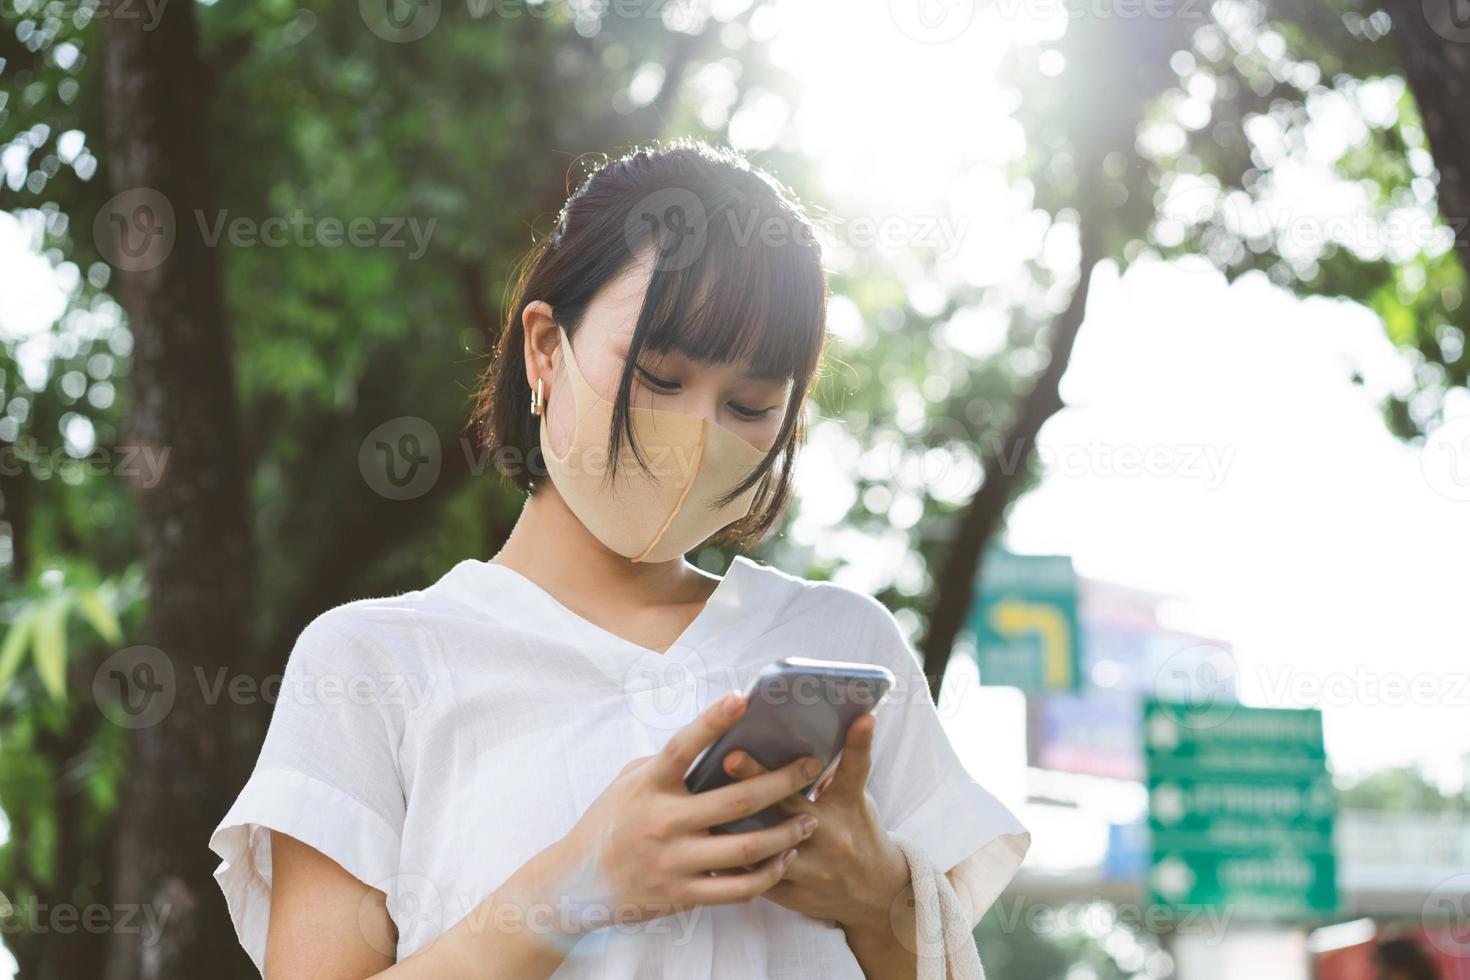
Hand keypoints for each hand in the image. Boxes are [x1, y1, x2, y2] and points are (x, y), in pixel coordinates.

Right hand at [544, 691, 823, 937]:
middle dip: (782, 781)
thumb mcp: (629, 783)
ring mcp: (673, 861)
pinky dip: (767, 874)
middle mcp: (662, 821)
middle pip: (736, 800)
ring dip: (786, 832)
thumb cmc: (608, 823)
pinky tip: (785, 858)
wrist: (575, 884)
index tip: (741, 698)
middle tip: (813, 766)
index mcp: (649, 785)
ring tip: (812, 818)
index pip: (683, 746)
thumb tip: (714, 741)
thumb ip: (667, 764)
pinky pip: (736, 889)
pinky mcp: (681, 895)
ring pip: (745, 848)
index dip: (712, 721)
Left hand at [718, 713, 911, 933]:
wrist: (872, 895)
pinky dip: (728, 860)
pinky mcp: (790, 892)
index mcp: (848, 806)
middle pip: (791, 804)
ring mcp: (809, 867)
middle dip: (758, 780)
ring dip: (732, 824)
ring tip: (701, 804)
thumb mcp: (857, 800)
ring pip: (764, 845)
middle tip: (730, 757)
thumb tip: (807, 734)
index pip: (854, 768)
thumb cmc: (858, 834)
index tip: (858, 717)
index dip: (857, 742)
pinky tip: (703, 843)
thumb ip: (836, 771)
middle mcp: (830, 836)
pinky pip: (751, 877)